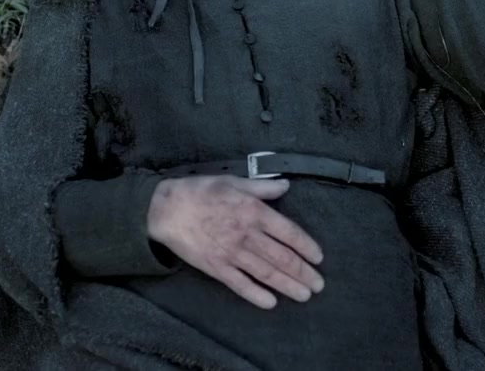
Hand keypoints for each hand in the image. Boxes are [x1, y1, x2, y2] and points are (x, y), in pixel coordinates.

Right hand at [147, 175, 324, 308]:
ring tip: (304, 295)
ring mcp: (232, 253)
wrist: (166, 209)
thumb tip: (286, 186)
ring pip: (266, 273)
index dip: (307, 247)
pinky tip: (270, 303)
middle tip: (318, 285)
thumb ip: (262, 187)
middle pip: (282, 257)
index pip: (289, 233)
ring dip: (287, 285)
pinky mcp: (216, 267)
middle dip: (303, 272)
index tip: (318, 258)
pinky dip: (256, 295)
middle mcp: (247, 235)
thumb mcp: (234, 181)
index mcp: (255, 212)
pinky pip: (240, 284)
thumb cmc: (201, 191)